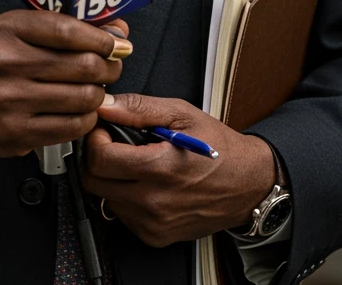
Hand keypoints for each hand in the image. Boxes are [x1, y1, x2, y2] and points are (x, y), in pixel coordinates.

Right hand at [0, 11, 130, 161]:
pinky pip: (73, 126)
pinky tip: (81, 111)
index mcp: (8, 30)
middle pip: (83, 64)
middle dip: (109, 66)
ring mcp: (12, 100)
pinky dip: (87, 118)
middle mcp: (7, 63)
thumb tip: (117, 30)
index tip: (116, 42)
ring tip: (94, 89)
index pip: (67, 30)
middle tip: (111, 67)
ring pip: (83, 97)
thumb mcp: (20, 32)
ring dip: (99, 94)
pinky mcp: (18, 132)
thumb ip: (67, 27)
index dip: (102, 37)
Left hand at [83, 93, 274, 247]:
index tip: (103, 130)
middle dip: (96, 158)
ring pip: (105, 199)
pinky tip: (144, 182)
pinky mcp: (156, 236)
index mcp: (160, 167)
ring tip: (133, 162)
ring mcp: (154, 223)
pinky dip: (125, 197)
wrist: (248, 184)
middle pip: (94, 182)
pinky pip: (122, 215)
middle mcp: (154, 201)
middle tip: (112, 144)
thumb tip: (106, 105)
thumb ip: (139, 108)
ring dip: (110, 179)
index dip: (95, 138)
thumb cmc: (218, 147)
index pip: (99, 158)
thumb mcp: (181, 114)